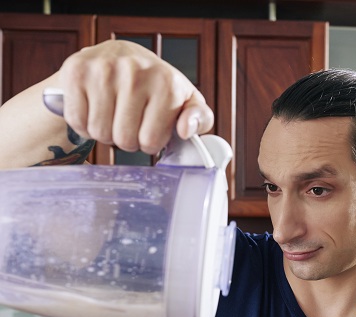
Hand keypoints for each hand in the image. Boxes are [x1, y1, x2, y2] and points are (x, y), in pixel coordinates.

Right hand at [57, 39, 213, 153]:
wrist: (122, 56)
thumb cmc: (157, 86)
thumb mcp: (187, 101)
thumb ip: (200, 118)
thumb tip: (186, 130)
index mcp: (166, 82)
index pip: (150, 141)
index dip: (148, 143)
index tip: (150, 129)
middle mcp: (135, 71)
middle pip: (123, 139)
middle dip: (127, 140)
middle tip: (130, 124)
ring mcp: (104, 69)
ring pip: (99, 132)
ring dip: (105, 133)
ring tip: (114, 116)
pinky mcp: (77, 70)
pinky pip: (76, 120)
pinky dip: (83, 124)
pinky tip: (95, 110)